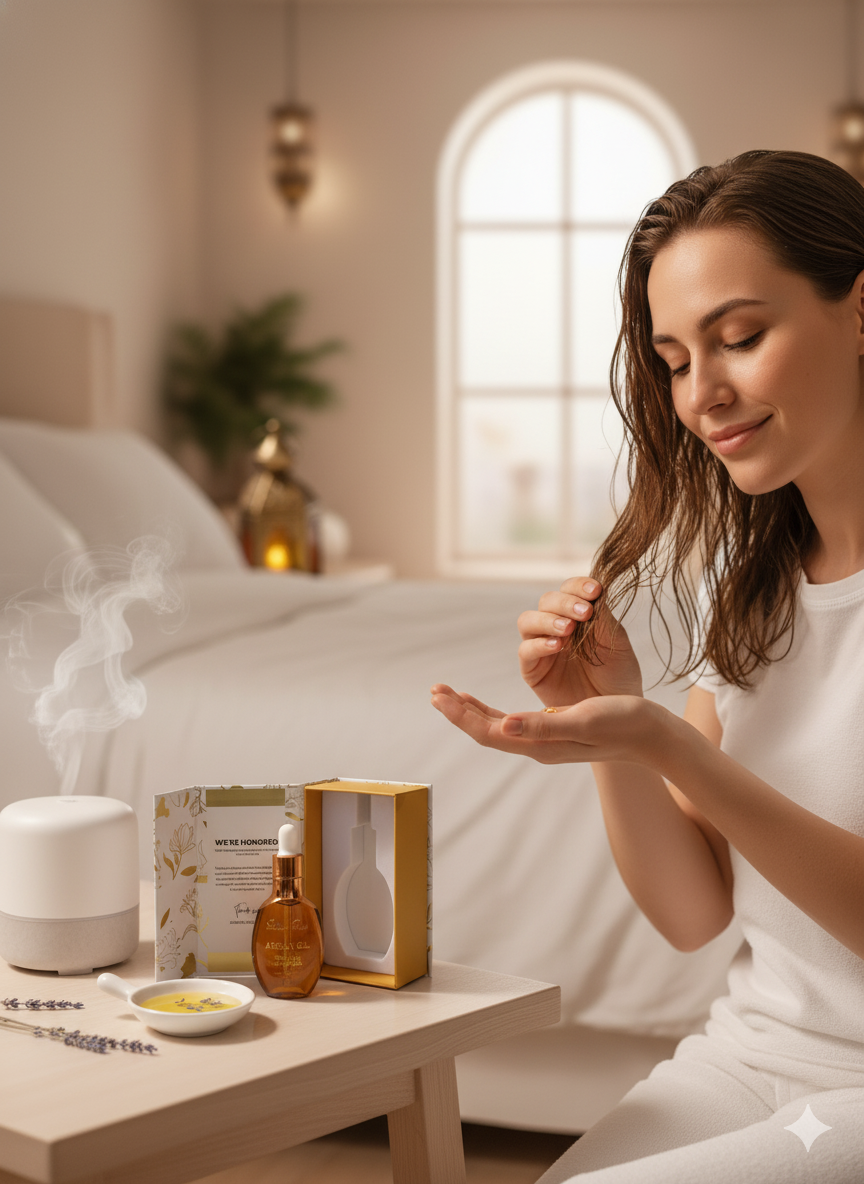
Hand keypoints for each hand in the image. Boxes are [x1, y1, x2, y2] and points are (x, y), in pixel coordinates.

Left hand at [429, 685, 657, 765]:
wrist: (651, 735)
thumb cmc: (622, 723)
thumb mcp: (583, 720)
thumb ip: (544, 725)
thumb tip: (504, 726)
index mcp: (540, 744)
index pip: (489, 732)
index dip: (462, 715)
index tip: (440, 696)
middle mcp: (537, 745)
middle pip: (487, 730)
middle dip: (459, 711)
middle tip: (435, 691)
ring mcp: (544, 739)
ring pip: (497, 726)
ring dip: (471, 711)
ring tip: (449, 694)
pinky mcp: (553, 729)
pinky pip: (512, 722)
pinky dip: (491, 710)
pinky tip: (483, 703)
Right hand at [517, 577, 642, 707]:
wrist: (616, 714)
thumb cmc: (618, 677)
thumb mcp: (616, 643)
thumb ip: (602, 618)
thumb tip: (594, 591)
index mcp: (578, 615)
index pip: (569, 589)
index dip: (578, 586)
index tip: (595, 591)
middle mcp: (556, 627)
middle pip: (546, 601)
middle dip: (565, 602)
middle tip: (584, 612)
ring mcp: (541, 647)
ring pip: (528, 621)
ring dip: (547, 620)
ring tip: (567, 629)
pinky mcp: (532, 670)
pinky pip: (525, 651)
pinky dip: (539, 644)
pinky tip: (557, 647)